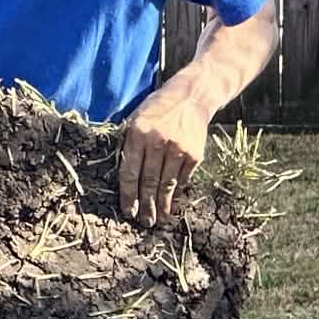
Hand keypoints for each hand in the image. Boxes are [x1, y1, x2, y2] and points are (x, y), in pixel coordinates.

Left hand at [120, 83, 209, 224]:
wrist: (191, 96)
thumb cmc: (158, 108)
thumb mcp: (136, 118)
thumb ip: (128, 143)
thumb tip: (123, 176)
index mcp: (137, 134)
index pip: (129, 172)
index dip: (128, 195)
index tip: (128, 211)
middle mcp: (157, 142)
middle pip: (148, 182)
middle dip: (145, 206)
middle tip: (144, 222)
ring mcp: (178, 149)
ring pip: (167, 184)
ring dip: (162, 204)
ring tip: (159, 219)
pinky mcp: (194, 153)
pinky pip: (183, 178)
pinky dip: (177, 191)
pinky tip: (173, 201)